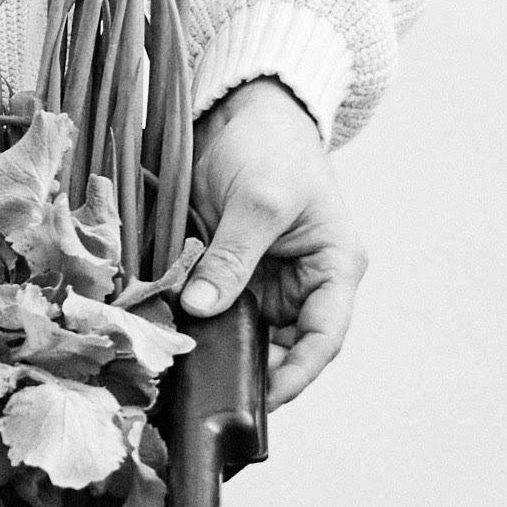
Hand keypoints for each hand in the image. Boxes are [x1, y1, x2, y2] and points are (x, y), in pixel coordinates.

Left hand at [184, 77, 365, 409]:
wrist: (244, 106)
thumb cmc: (271, 145)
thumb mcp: (259, 200)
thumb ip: (234, 256)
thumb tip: (203, 308)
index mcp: (334, 268)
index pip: (322, 340)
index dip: (293, 376)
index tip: (257, 399)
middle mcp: (304, 281)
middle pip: (281, 345)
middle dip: (249, 366)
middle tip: (205, 386)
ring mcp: (266, 276)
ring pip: (245, 330)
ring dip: (218, 344)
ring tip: (184, 363)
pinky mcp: (231, 266)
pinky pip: (217, 304)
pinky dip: (198, 318)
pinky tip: (172, 331)